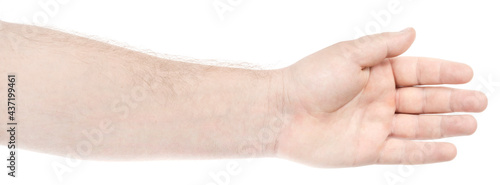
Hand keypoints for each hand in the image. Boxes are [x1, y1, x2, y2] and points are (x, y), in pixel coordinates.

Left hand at [275, 28, 487, 166]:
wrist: (282, 112)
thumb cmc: (311, 78)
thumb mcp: (349, 54)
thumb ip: (382, 47)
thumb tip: (412, 33)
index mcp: (375, 73)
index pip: (417, 71)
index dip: (443, 72)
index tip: (468, 73)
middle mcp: (378, 99)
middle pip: (424, 100)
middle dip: (452, 100)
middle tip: (481, 101)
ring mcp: (374, 126)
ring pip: (418, 127)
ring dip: (446, 125)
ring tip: (472, 124)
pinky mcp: (368, 150)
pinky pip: (403, 152)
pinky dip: (426, 152)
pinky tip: (449, 149)